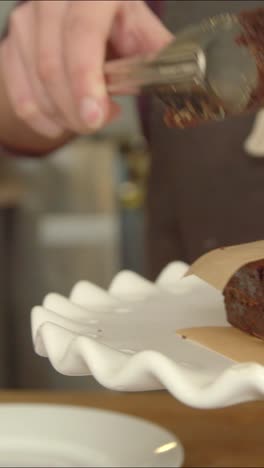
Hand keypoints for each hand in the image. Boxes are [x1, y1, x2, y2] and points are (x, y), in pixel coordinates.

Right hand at [0, 0, 171, 138]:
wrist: (76, 9)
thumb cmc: (112, 16)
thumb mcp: (138, 25)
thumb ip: (155, 50)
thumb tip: (181, 80)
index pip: (81, 32)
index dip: (86, 78)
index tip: (95, 116)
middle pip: (53, 67)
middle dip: (77, 111)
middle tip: (100, 121)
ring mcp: (25, 22)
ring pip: (36, 86)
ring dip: (64, 116)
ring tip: (90, 114)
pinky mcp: (11, 46)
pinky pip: (19, 96)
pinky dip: (42, 120)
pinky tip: (62, 123)